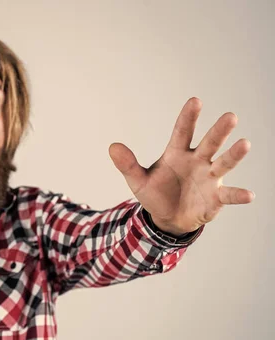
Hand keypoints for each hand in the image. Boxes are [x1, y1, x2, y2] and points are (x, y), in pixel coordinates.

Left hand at [108, 97, 253, 235]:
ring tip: (244, 144)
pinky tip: (248, 195)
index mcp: (177, 153)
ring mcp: (209, 178)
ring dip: (234, 155)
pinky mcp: (217, 198)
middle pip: (209, 143)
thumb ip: (127, 164)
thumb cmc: (155, 194)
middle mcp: (197, 161)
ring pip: (223, 163)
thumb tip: (112, 146)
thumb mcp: (138, 181)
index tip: (196, 101)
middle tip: (230, 116)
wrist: (167, 218)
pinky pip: (229, 195)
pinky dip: (238, 195)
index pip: (183, 132)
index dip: (188, 117)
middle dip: (219, 130)